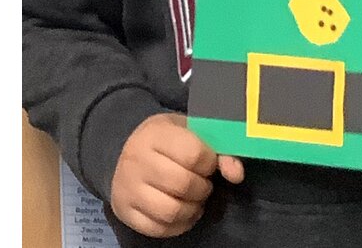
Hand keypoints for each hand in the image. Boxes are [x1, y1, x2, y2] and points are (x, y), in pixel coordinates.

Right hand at [109, 113, 244, 237]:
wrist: (126, 152)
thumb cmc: (167, 140)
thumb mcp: (191, 133)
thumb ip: (219, 150)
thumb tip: (236, 174)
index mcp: (155, 134)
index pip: (192, 154)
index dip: (209, 163)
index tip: (208, 163)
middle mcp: (136, 160)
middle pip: (183, 184)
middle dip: (202, 188)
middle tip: (202, 183)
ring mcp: (127, 188)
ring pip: (171, 211)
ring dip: (192, 209)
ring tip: (194, 199)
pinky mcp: (124, 211)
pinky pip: (158, 228)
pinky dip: (178, 225)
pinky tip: (182, 212)